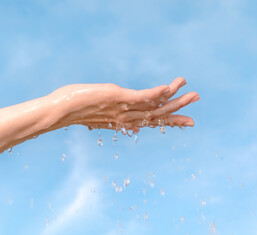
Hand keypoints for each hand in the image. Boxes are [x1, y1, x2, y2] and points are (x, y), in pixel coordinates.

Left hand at [50, 77, 198, 132]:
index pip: (151, 121)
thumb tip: (120, 126)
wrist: (59, 111)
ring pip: (153, 105)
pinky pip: (140, 97)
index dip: (170, 121)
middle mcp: (125, 117)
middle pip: (157, 114)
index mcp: (123, 121)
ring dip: (172, 96)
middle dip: (178, 108)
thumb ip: (110, 117)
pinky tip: (168, 87)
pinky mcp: (116, 98)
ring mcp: (122, 109)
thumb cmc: (74, 110)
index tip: (188, 121)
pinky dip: (155, 93)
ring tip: (189, 88)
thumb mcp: (96, 113)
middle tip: (197, 98)